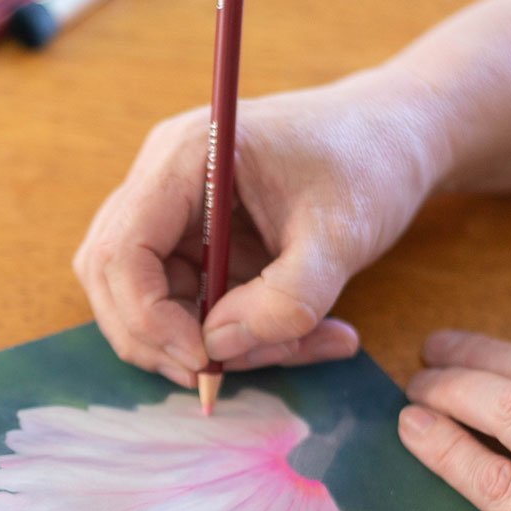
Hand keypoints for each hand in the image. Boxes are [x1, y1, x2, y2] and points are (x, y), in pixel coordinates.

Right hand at [73, 68, 444, 386]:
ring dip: (207, 344)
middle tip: (224, 375)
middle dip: (163, 339)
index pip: (121, 250)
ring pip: (148, 302)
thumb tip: (216, 350)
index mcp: (186, 156)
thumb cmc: (372, 164)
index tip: (202, 360)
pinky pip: (188, 304)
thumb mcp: (342, 238)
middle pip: (113, 279)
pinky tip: (297, 336)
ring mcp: (172, 210)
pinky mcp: (193, 239)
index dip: (147, 317)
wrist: (396, 134)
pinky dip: (232, 336)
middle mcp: (162, 179)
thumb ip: (285, 302)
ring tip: (296, 344)